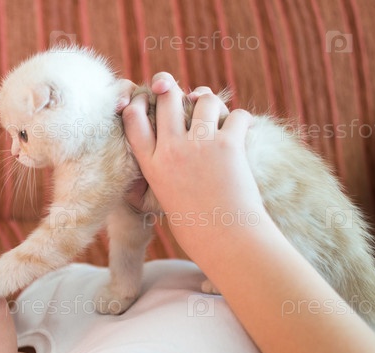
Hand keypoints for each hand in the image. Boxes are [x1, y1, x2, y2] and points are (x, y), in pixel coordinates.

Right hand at [121, 72, 261, 254]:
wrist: (224, 240)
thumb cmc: (195, 225)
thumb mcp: (164, 195)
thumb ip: (163, 167)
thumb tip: (170, 140)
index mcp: (152, 165)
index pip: (132, 120)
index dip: (138, 102)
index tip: (148, 102)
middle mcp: (171, 151)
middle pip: (166, 98)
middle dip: (174, 89)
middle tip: (186, 96)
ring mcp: (199, 146)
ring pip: (204, 99)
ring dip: (212, 104)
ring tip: (217, 117)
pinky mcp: (228, 145)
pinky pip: (237, 115)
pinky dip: (241, 120)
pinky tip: (242, 131)